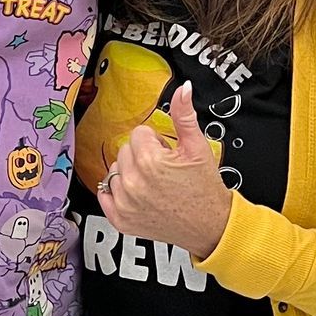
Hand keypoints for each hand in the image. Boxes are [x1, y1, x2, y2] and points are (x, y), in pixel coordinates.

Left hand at [97, 82, 232, 259]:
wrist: (210, 226)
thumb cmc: (204, 189)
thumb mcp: (197, 147)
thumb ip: (185, 115)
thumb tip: (184, 89)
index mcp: (150, 161)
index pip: (139, 134)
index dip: (157, 142)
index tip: (168, 155)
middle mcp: (133, 183)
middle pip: (125, 150)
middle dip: (143, 156)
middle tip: (164, 170)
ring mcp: (125, 203)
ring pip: (115, 170)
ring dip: (130, 173)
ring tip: (154, 184)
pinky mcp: (120, 219)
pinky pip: (104, 193)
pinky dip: (117, 193)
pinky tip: (139, 195)